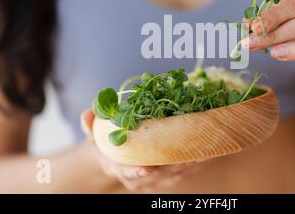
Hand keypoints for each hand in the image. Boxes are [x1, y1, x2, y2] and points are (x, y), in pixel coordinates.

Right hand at [80, 109, 202, 191]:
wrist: (113, 158)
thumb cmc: (105, 144)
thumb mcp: (94, 134)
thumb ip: (90, 125)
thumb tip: (86, 114)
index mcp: (118, 167)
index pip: (128, 172)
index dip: (138, 171)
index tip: (148, 168)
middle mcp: (137, 177)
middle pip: (158, 176)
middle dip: (175, 167)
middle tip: (191, 154)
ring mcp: (152, 180)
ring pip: (174, 176)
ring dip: (190, 165)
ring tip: (206, 152)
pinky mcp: (165, 177)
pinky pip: (182, 173)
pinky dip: (194, 165)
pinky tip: (208, 154)